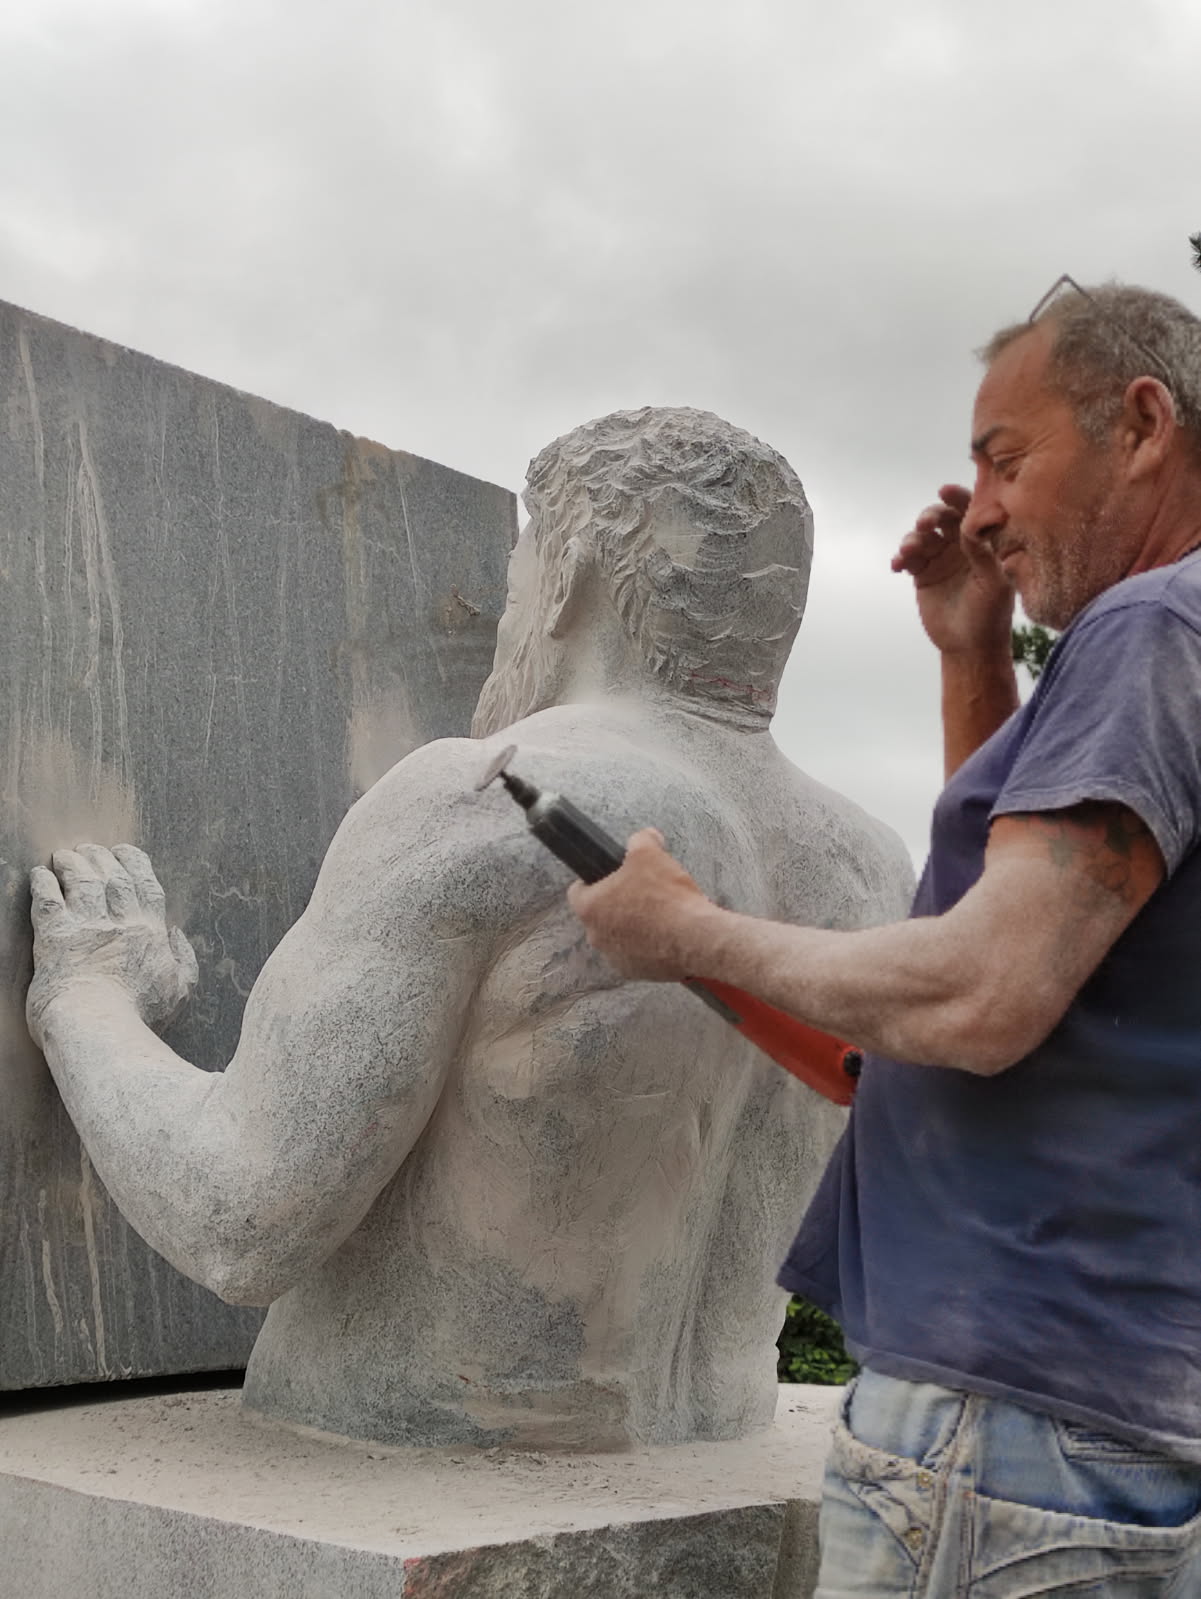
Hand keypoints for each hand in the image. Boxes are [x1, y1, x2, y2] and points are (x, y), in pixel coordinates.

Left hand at [26, 844, 198, 1046]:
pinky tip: (39, 875)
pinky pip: (48, 899)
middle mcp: (121, 923)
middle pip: (113, 877)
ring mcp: (87, 927)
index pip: (146, 887)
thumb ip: (184, 960)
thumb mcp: (179, 991)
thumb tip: (176, 934)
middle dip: (102, 858)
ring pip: (82, 881)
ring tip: (65, 855)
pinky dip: (43, 883)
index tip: (126, 852)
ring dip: (73, 864)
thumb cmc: (138, 1017)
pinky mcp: (55, 937)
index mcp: (151, 934)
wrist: (99, 1027)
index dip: (136, 864)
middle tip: (92, 849)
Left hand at [567, 829, 710, 981]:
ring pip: (619, 937)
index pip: (578, 891)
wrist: (695, 937)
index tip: (613, 877)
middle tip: (643, 893)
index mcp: (589, 908)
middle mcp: (596, 937)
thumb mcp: (649, 853)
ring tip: (660, 915)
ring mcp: (616, 959)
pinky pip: (638, 955)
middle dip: (618, 904)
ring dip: (633, 927)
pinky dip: (649, 946)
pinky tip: (668, 935)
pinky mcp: (638, 973)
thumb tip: (645, 837)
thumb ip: (641, 840)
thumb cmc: (665, 895)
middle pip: (600, 915)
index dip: (595, 880)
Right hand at [892, 483, 1013, 656]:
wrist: (969, 647)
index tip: (945, 490)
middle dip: (931, 516)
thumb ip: (983, 553)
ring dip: (912, 538)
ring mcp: (940, 558)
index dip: (958, 497)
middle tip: (925, 525)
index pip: (970, 511)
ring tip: (909, 551)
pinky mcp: (922, 574)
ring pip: (921, 536)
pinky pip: (908, 558)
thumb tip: (968, 524)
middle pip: (942, 518)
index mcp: (983, 542)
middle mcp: (961, 545)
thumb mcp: (994, 583)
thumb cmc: (991, 615)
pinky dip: (901, 558)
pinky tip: (898, 566)